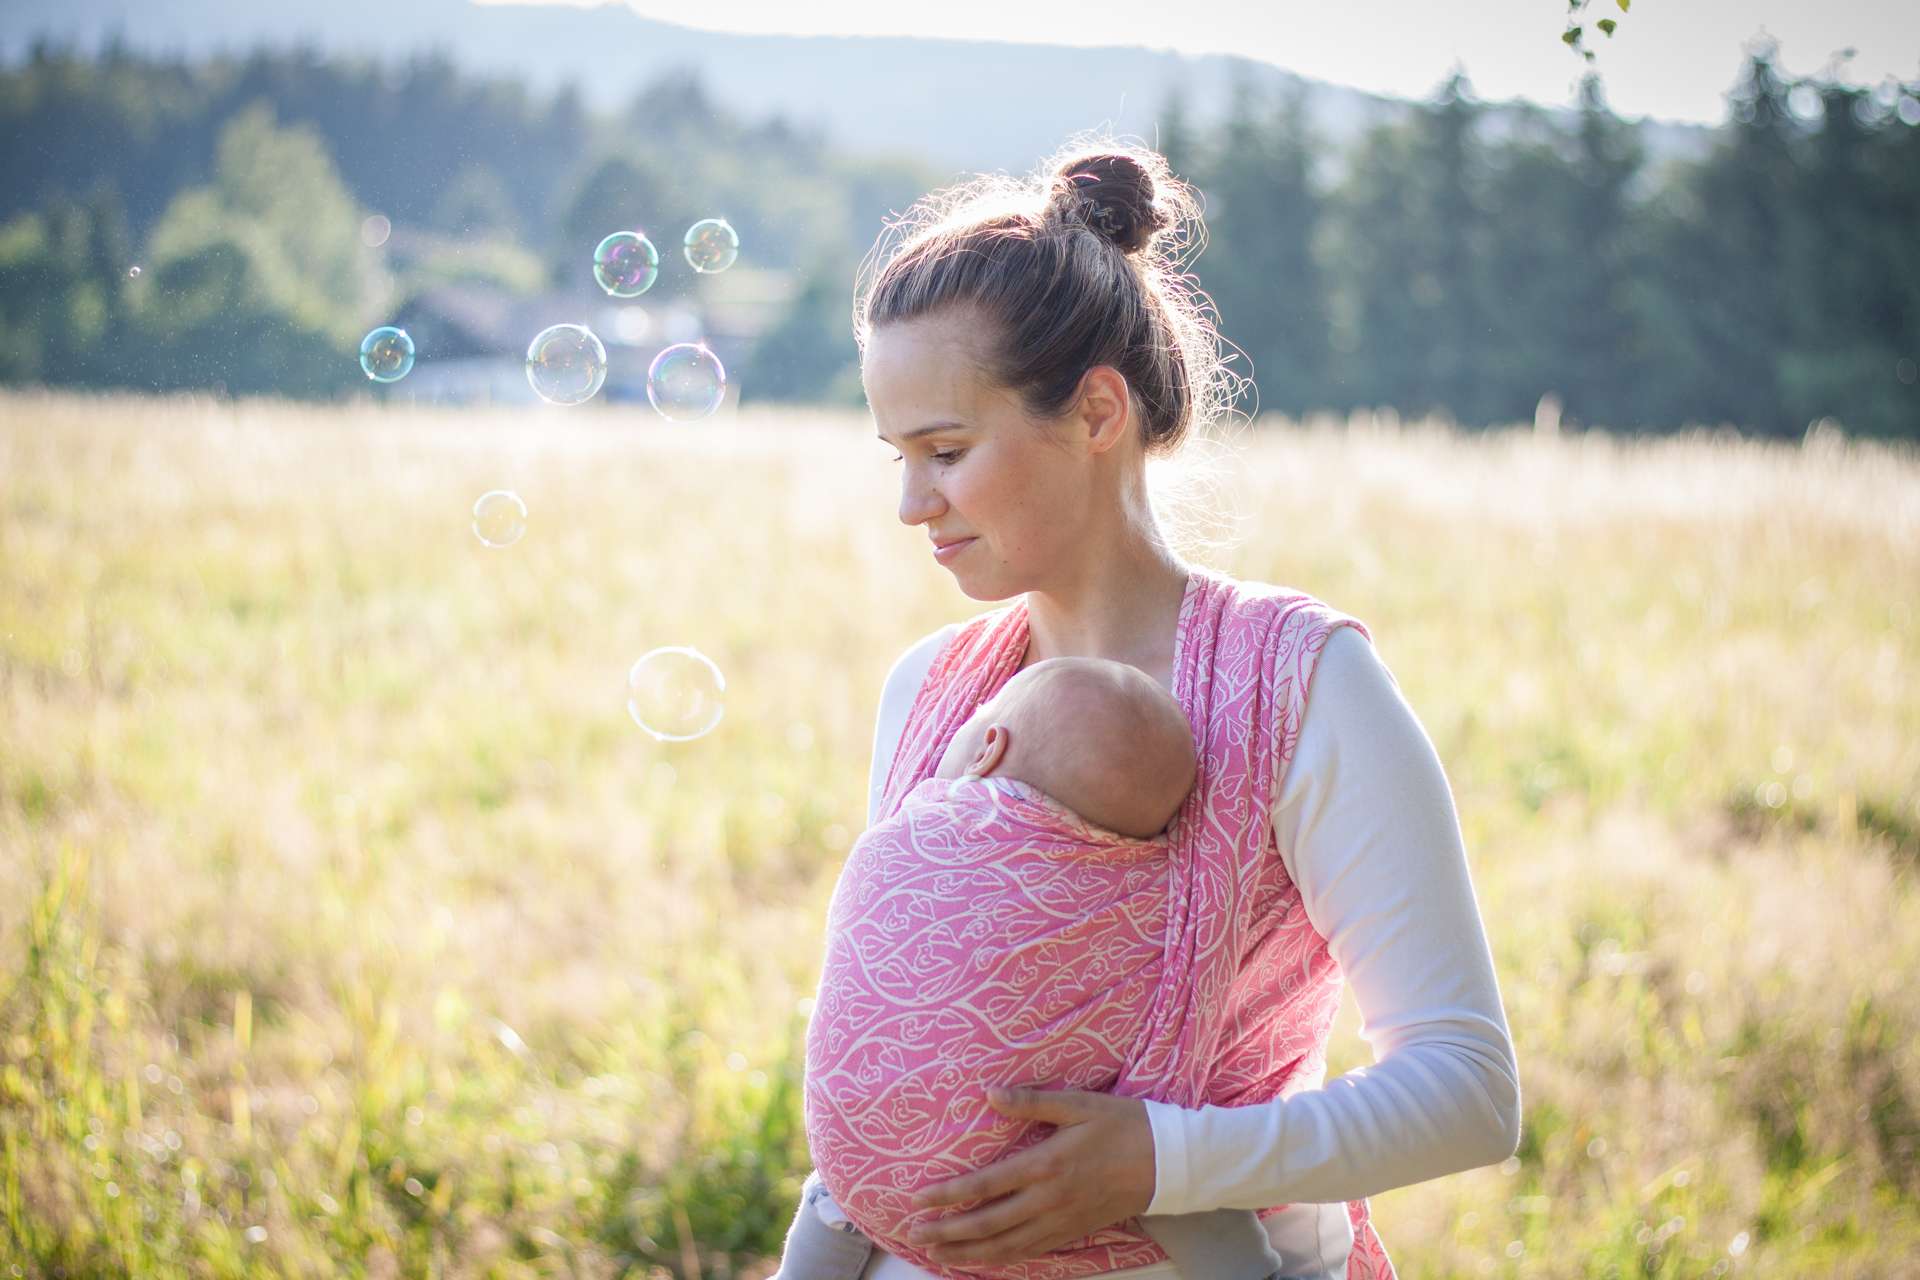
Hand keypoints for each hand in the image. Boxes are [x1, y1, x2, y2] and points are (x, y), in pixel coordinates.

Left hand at [903, 1086, 1155, 1265]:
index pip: (985, 1186)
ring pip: (1006, 1246)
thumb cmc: (1122, 1126)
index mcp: (1045, 1165)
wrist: (1168, 1162)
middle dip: (947, 1231)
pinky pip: (1030, 1252)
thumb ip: (1031, 1102)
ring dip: (968, 1252)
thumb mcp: (1078, 1104)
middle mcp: (1048, 1200)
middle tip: (913, 1234)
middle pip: (987, 1224)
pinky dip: (1001, 1260)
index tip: (918, 1199)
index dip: (948, 1195)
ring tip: (936, 1254)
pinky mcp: (1073, 1232)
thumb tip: (989, 1093)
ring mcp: (1060, 1221)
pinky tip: (982, 1260)